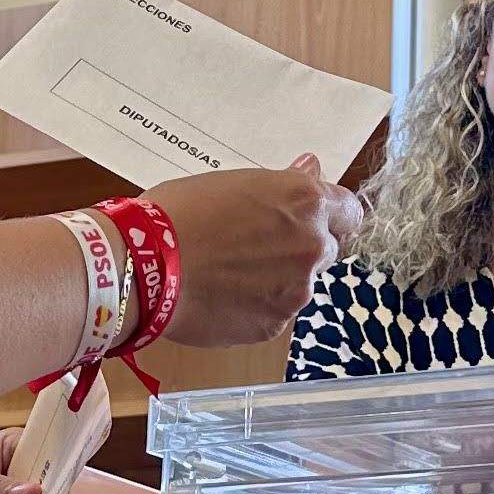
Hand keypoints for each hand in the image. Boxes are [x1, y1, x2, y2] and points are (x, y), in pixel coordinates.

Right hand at [151, 157, 361, 347]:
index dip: (331, 215)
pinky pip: (276, 313)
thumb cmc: (181, 213)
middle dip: (304, 247)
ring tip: (231, 271)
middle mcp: (312, 245)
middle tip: (260, 245)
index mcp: (306, 202)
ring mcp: (296, 290)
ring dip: (280, 279)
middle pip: (329, 248)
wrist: (144, 265)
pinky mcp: (274, 325)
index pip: (349, 211)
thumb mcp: (235, 182)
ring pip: (302, 284)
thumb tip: (310, 168)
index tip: (314, 219)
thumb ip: (283, 184)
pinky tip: (222, 294)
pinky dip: (257, 306)